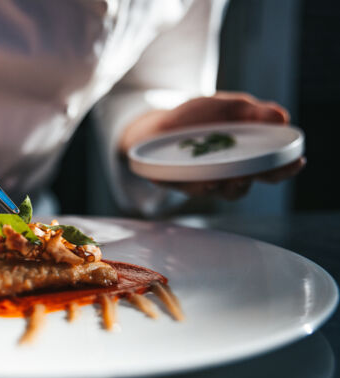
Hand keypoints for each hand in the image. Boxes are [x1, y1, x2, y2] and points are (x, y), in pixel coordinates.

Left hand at [120, 92, 304, 199]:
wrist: (160, 124)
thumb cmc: (199, 117)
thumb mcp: (228, 107)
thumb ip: (252, 112)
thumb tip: (281, 116)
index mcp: (243, 159)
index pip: (270, 168)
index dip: (285, 168)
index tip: (297, 161)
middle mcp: (225, 175)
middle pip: (243, 187)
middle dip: (249, 183)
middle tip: (250, 176)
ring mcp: (200, 181)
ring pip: (216, 192)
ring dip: (221, 188)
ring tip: (223, 181)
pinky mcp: (175, 182)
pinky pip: (181, 186)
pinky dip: (185, 184)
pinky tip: (191, 182)